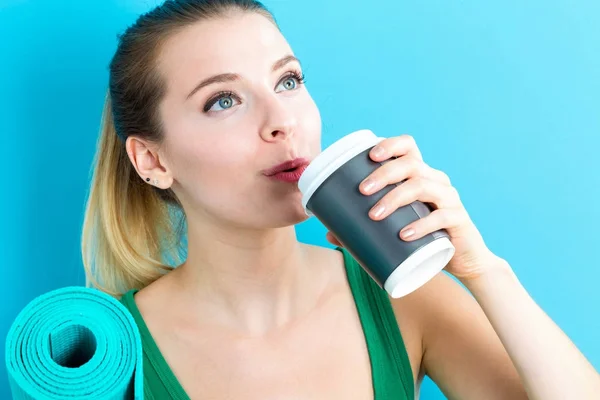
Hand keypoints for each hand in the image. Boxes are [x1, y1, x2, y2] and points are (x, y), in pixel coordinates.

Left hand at [325, 134, 504, 280]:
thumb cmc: (423, 239)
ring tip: (375, 215)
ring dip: (396, 198)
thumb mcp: (395, 230)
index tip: (370, 155)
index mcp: (421, 176)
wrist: (463, 260)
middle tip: (362, 190)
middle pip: (412, 164)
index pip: (409, 147)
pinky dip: (421, 225)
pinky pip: (442, 216)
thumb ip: (364, 230)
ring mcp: (449, 199)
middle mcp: (436, 181)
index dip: (391, 145)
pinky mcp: (459, 220)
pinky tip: (405, 234)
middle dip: (384, 173)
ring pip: (423, 186)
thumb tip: (329, 234)